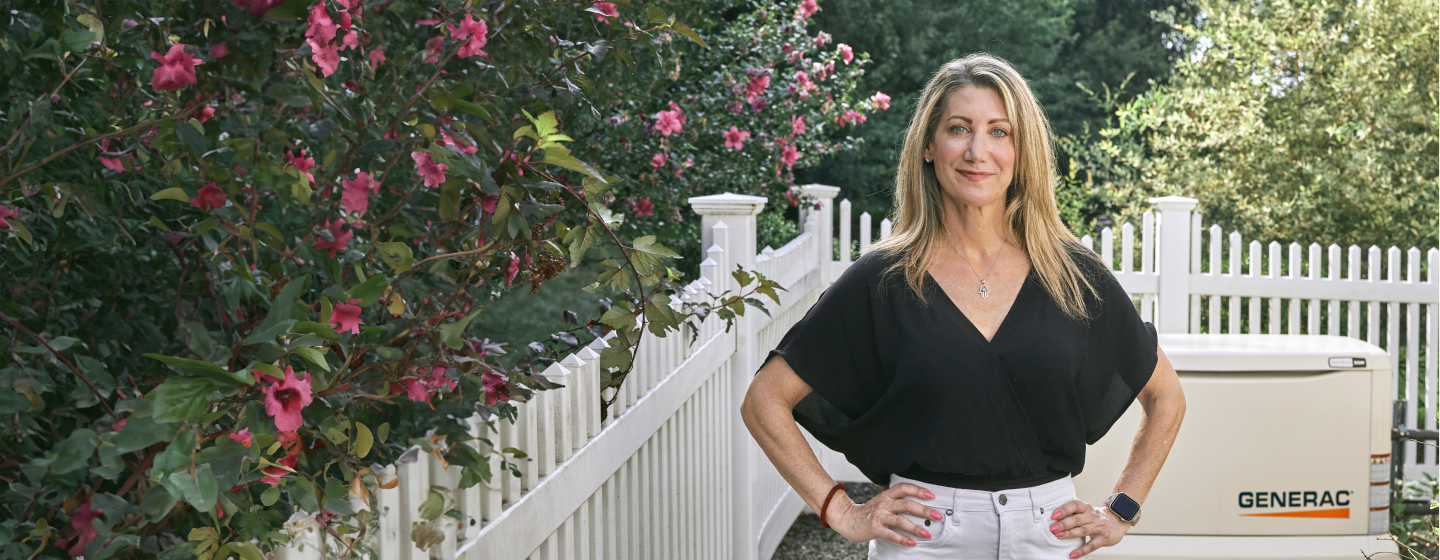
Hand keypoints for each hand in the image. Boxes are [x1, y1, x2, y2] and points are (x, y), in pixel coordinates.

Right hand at [826, 483, 943, 546]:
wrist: (847, 519)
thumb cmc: (868, 512)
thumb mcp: (881, 501)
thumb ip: (895, 500)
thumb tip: (917, 504)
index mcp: (886, 495)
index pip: (904, 488)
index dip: (918, 490)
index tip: (932, 495)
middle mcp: (883, 503)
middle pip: (906, 504)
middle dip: (924, 510)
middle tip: (937, 515)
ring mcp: (879, 516)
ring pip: (900, 520)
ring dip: (916, 527)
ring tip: (927, 533)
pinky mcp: (875, 528)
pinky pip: (891, 534)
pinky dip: (903, 539)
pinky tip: (912, 543)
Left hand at [1047, 499, 1130, 558]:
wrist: (1118, 520)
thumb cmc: (1098, 516)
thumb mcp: (1088, 510)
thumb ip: (1075, 511)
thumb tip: (1056, 515)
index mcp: (1087, 508)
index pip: (1075, 505)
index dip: (1064, 509)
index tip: (1054, 515)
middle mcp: (1093, 516)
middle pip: (1077, 519)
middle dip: (1063, 523)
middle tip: (1053, 528)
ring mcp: (1098, 528)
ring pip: (1082, 530)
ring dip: (1069, 533)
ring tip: (1059, 536)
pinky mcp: (1103, 539)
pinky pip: (1091, 546)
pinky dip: (1081, 550)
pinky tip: (1072, 554)